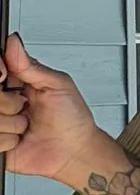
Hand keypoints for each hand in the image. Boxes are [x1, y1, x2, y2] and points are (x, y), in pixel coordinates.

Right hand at [0, 33, 108, 182]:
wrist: (76, 153)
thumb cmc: (72, 120)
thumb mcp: (58, 85)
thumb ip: (32, 65)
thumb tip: (13, 41)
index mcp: (13, 82)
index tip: (5, 77)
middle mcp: (2, 100)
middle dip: (9, 102)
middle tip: (26, 106)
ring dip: (13, 123)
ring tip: (27, 125)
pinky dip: (9, 140)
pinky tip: (21, 139)